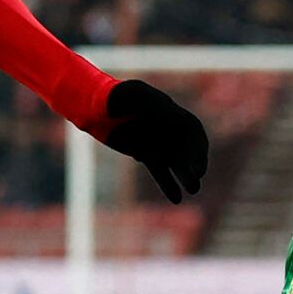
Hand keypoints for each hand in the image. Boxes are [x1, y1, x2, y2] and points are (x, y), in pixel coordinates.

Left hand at [100, 79, 208, 203]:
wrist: (95, 109)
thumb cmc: (114, 97)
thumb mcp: (131, 94)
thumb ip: (149, 102)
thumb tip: (170, 114)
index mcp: (171, 110)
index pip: (192, 130)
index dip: (198, 145)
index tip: (197, 156)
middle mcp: (169, 128)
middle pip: (188, 148)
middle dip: (195, 163)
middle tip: (196, 177)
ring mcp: (158, 142)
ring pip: (177, 162)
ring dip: (185, 176)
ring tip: (193, 190)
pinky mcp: (146, 154)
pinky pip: (161, 171)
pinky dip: (168, 185)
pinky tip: (177, 199)